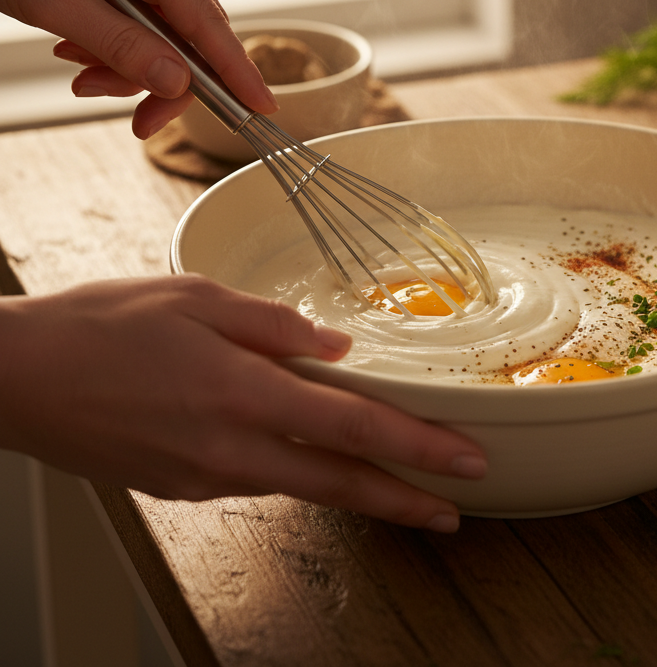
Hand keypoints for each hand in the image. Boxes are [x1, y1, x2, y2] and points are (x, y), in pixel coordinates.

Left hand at [0, 0, 276, 138]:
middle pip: (190, 33)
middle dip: (163, 80)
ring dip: (129, 66)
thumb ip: (121, 46)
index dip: (237, 71)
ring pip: (162, 32)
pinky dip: (115, 46)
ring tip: (80, 73)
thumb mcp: (55, 2)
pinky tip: (77, 50)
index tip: (263, 107)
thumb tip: (178, 82)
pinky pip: (138, 19)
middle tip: (137, 120)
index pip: (209, 22)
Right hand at [0, 275, 485, 530]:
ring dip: (357, 490)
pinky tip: (315, 461)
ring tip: (401, 487)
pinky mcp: (182, 486)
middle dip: (406, 498)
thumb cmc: (100, 326)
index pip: (352, 426)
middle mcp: (229, 446)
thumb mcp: (194, 296)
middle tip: (454, 508)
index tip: (462, 459)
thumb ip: (273, 324)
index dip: (415, 446)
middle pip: (339, 482)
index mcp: (241, 391)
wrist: (18, 378)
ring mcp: (204, 475)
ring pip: (302, 487)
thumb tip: (335, 347)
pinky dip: (301, 475)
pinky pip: (258, 481)